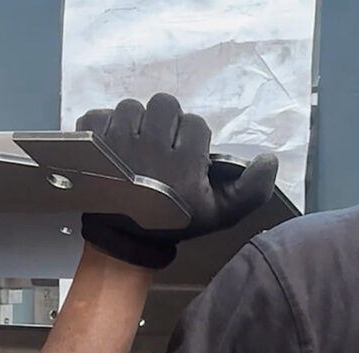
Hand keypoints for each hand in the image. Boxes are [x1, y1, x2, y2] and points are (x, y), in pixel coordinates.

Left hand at [76, 93, 278, 268]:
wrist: (124, 241)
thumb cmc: (173, 223)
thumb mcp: (219, 214)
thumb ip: (251, 189)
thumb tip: (270, 159)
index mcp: (183, 166)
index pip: (195, 124)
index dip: (191, 141)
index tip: (183, 161)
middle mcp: (150, 150)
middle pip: (164, 105)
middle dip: (164, 124)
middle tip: (158, 149)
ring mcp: (116, 145)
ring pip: (131, 106)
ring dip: (134, 124)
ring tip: (134, 150)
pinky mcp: (89, 145)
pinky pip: (97, 115)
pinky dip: (103, 127)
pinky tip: (110, 148)